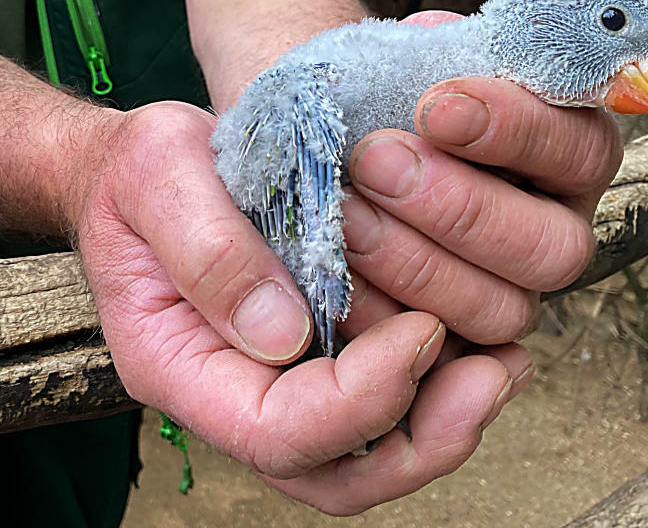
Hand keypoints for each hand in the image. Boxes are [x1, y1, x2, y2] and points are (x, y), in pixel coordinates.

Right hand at [74, 101, 529, 513]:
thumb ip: (208, 252)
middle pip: (335, 471)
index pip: (276, 431)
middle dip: (422, 440)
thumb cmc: (144, 176)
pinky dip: (439, 386)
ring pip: (370, 451)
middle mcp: (238, 394)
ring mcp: (282, 381)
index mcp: (184, 366)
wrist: (150, 177)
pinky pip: (383, 402)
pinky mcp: (319, 353)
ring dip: (445, 420)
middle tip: (491, 378)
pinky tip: (483, 339)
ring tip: (503, 363)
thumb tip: (284, 334)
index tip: (422, 328)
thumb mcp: (157, 178)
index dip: (361, 397)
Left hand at [339, 11, 622, 353]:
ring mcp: (507, 290)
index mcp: (565, 156)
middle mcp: (552, 230)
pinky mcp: (456, 334)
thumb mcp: (415, 59)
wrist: (328, 139)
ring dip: (419, 265)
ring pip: (502, 311)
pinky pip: (443, 351)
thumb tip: (443, 59)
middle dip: (463, 209)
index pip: (579, 151)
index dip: (516, 133)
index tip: (434, 107)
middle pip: (554, 251)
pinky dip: (385, 315)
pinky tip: (338, 268)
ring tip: (346, 213)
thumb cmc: (381, 94)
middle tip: (376, 160)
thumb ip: (446, 60)